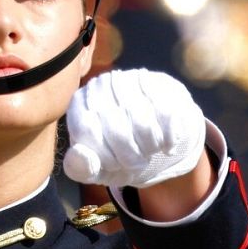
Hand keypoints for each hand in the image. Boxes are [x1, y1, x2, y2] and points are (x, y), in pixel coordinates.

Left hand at [63, 69, 205, 188]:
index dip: (104, 156)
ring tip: (149, 152)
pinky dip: (169, 138)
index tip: (114, 166)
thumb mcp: (96, 167)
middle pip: (117, 131)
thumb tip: (81, 154)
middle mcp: (101, 85)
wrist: (153, 133)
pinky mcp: (159, 83)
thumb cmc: (118, 152)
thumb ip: (80, 167)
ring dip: (149, 148)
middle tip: (136, 165)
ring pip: (143, 123)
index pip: (86, 130)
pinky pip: (166, 115)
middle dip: (130, 158)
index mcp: (78, 105)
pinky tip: (167, 146)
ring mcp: (130, 80)